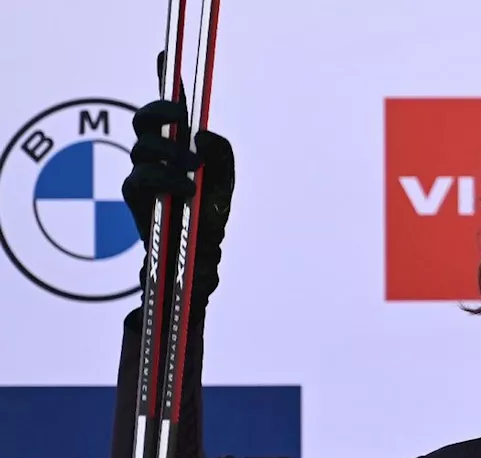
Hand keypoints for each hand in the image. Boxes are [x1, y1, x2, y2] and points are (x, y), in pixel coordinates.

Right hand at [121, 52, 233, 311]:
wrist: (199, 256)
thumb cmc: (210, 216)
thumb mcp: (225, 183)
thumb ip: (222, 156)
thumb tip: (204, 135)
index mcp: (179, 146)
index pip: (169, 111)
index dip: (164, 81)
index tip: (166, 56)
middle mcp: (157, 155)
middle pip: (145, 120)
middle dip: (160, 111)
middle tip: (181, 118)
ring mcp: (142, 173)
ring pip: (142, 147)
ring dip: (168, 153)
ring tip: (192, 169)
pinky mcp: (134, 196)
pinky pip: (139, 178)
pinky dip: (164, 179)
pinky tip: (184, 188)